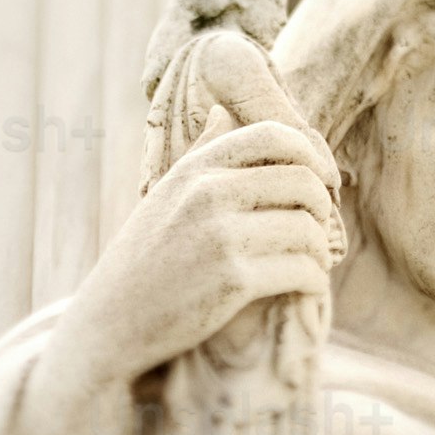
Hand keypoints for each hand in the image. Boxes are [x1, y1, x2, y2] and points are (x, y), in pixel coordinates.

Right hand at [57, 118, 342, 399]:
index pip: (274, 136)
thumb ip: (200, 154)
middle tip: (317, 230)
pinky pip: (303, 271)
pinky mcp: (234, 282)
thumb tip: (223, 111)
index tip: (324, 180)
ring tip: (311, 263)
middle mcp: (208, 195)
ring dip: (319, 251)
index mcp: (195, 170)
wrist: (111, 323)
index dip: (312, 154)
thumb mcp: (164, 195)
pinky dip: (314, 281)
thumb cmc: (145, 259)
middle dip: (322, 208)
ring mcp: (221, 238)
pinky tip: (307, 287)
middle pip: (303, 183)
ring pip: (309, 230)